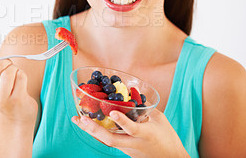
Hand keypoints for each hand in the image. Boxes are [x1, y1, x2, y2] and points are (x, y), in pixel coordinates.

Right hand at [0, 50, 37, 124]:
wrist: (19, 113)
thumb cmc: (6, 93)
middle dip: (6, 62)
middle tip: (9, 67)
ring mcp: (2, 99)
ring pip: (9, 71)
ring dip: (15, 69)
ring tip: (15, 75)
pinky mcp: (16, 100)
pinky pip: (20, 76)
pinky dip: (22, 75)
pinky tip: (21, 83)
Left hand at [72, 109, 189, 157]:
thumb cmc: (168, 138)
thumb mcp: (160, 120)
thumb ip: (145, 108)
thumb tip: (131, 94)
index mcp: (146, 134)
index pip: (132, 128)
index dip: (122, 120)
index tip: (113, 111)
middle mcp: (134, 143)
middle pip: (111, 140)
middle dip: (94, 129)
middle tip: (81, 119)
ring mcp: (128, 149)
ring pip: (106, 141)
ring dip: (90, 131)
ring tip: (76, 120)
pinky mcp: (124, 151)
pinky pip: (108, 141)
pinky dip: (97, 133)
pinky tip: (86, 125)